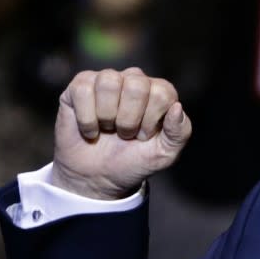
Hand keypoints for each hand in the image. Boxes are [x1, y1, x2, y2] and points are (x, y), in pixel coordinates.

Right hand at [52, 68, 191, 199]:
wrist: (97, 178)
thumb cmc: (134, 161)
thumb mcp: (165, 154)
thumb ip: (179, 132)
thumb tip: (177, 107)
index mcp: (159, 92)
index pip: (162, 93)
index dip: (150, 120)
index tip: (143, 136)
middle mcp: (134, 80)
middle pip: (136, 85)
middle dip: (129, 119)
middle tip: (125, 134)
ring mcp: (106, 80)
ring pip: (109, 82)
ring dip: (107, 116)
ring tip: (107, 129)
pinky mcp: (80, 86)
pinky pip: (83, 90)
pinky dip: (86, 118)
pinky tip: (90, 130)